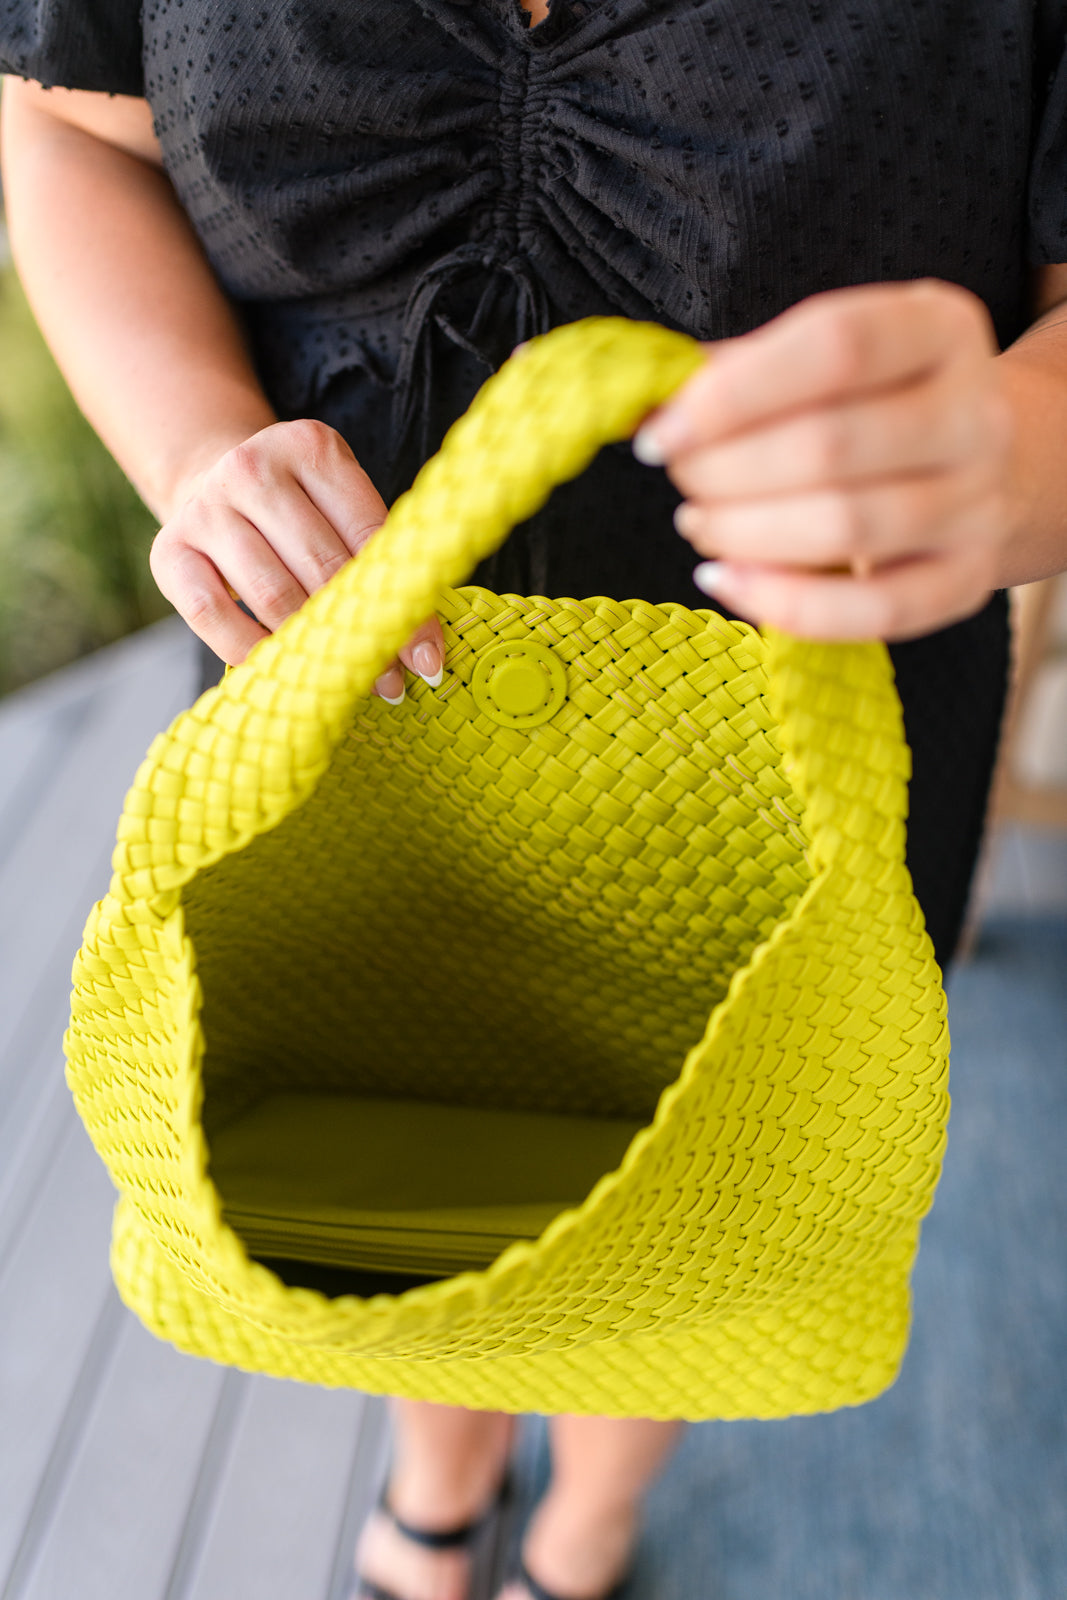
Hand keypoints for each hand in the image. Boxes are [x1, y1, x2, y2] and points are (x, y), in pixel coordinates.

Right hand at [150, 419, 443, 700]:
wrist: (209, 478)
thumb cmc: (295, 508)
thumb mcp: (337, 505)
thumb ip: (376, 555)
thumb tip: (422, 644)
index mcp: (311, 448)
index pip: (370, 535)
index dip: (403, 601)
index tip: (428, 655)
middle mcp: (253, 469)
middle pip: (322, 566)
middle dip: (363, 631)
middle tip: (392, 682)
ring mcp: (206, 509)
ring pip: (272, 595)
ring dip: (314, 649)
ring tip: (346, 682)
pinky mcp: (169, 551)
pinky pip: (214, 614)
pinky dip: (251, 651)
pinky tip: (282, 672)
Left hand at [634, 279, 1017, 639]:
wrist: (987, 463)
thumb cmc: (873, 402)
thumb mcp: (822, 360)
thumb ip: (739, 372)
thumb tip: (647, 407)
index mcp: (938, 329)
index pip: (835, 347)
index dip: (733, 394)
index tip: (659, 432)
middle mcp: (974, 413)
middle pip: (831, 446)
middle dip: (726, 469)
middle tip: (681, 475)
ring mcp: (978, 502)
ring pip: (846, 528)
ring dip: (744, 532)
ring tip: (699, 521)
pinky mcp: (967, 579)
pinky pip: (874, 611)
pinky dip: (784, 604)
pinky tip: (725, 580)